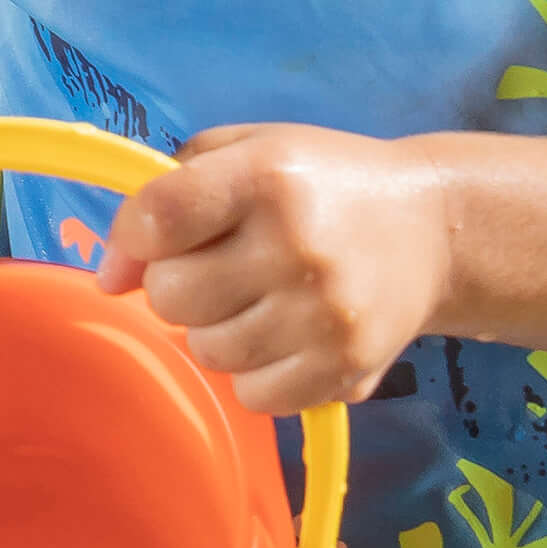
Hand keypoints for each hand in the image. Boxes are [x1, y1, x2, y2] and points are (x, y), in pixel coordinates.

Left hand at [95, 125, 445, 410]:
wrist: (436, 229)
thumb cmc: (319, 182)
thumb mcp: (244, 151)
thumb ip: (165, 195)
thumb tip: (110, 277)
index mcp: (265, 178)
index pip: (158, 218)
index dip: (133, 235)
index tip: (150, 239)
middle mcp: (296, 247)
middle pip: (171, 296)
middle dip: (175, 284)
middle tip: (214, 268)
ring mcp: (326, 314)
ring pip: (206, 350)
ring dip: (212, 330)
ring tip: (253, 300)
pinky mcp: (350, 368)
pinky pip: (253, 395)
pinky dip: (252, 372)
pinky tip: (280, 337)